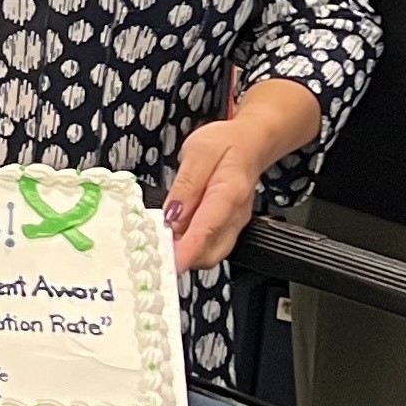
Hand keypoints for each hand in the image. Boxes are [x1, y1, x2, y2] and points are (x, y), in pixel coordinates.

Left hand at [162, 115, 273, 272]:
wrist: (250, 143)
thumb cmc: (225, 144)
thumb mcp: (198, 153)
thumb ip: (185, 187)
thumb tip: (171, 216)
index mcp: (229, 194)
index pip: (207, 229)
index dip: (187, 251)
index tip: (169, 262)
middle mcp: (235, 216)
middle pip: (210, 253)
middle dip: (182, 257)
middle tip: (155, 247)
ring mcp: (234, 225)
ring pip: (210, 254)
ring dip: (185, 253)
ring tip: (161, 239)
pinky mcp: (228, 228)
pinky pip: (209, 246)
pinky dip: (190, 247)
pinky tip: (174, 235)